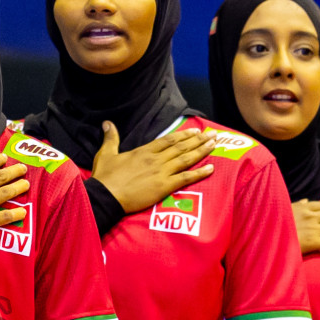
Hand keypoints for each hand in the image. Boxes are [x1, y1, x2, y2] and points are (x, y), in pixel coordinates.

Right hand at [89, 121, 214, 213]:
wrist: (105, 196)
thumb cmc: (105, 177)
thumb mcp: (106, 154)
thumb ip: (111, 138)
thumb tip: (107, 123)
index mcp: (144, 151)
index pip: (168, 140)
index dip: (183, 135)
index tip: (195, 131)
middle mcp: (156, 159)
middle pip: (181, 147)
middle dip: (199, 140)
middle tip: (213, 135)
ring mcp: (161, 173)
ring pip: (186, 159)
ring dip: (202, 151)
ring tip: (214, 145)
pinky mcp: (163, 187)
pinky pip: (185, 178)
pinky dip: (199, 173)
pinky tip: (211, 169)